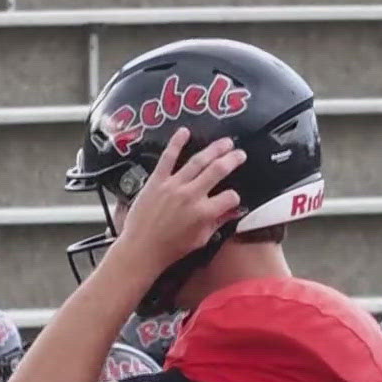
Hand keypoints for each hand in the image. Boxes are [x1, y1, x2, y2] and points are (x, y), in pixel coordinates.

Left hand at [112, 128, 246, 267]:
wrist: (141, 249)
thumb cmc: (170, 249)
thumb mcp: (200, 239)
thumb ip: (218, 223)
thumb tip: (234, 212)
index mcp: (204, 213)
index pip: (230, 197)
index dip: (234, 198)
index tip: (232, 198)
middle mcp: (191, 196)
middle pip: (218, 170)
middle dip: (232, 160)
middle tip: (240, 154)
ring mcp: (173, 186)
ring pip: (198, 161)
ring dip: (214, 149)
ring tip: (225, 142)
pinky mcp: (157, 181)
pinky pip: (168, 158)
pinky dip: (176, 143)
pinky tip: (184, 132)